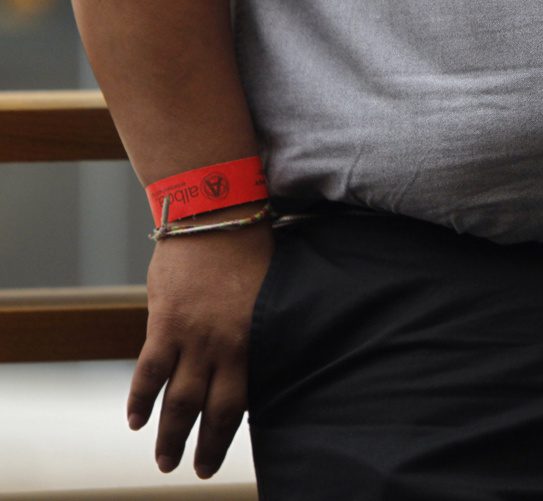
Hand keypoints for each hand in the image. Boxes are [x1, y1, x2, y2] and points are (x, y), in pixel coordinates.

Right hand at [127, 208, 274, 478]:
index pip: (242, 399)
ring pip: (178, 398)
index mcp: (254, 339)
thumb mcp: (263, 294)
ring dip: (168, 433)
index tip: (223, 453)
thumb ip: (251, 329)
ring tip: (165, 460)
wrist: (215, 215)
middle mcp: (224, 345)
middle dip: (203, 445)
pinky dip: (140, 398)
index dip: (230, 431)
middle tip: (196, 471)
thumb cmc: (248, 249)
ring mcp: (192, 336)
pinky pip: (148, 370)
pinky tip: (134, 420)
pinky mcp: (164, 322)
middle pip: (211, 408)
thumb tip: (250, 358)